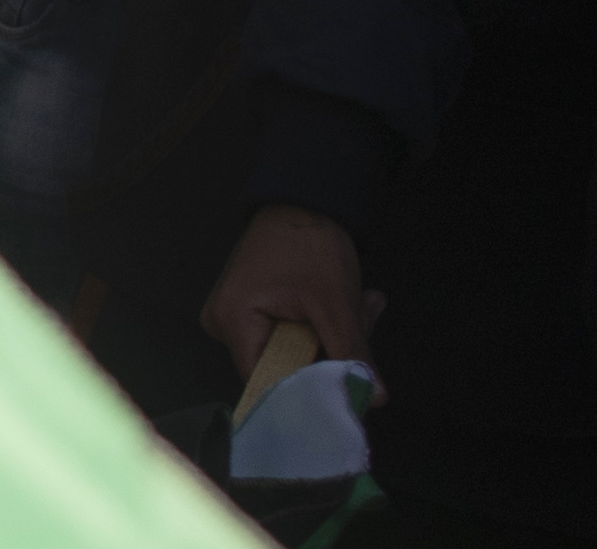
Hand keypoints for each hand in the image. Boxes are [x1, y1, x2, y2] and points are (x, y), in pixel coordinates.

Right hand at [203, 203, 373, 374]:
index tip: (350, 384)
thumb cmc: (309, 242)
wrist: (300, 198)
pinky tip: (348, 302)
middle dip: (333, 352)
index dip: (311, 390)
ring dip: (334, 336)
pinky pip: (290, 334)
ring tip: (363, 304)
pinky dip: (322, 324)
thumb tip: (373, 399)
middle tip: (365, 320)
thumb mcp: (336, 303)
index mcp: (231, 322)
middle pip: (284, 367)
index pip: (269, 382)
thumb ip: (352, 353)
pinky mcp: (252, 308)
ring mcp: (236, 315)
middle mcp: (223, 324)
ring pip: (293, 352)